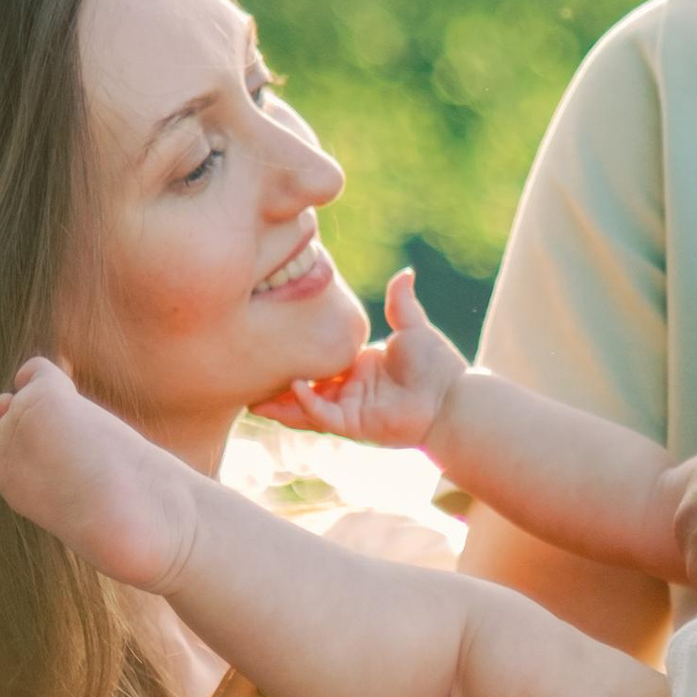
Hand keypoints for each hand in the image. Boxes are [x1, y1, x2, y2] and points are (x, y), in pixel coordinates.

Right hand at [261, 269, 465, 447]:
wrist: (454, 397)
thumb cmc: (437, 366)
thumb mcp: (412, 327)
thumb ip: (400, 303)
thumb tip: (405, 272)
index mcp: (356, 369)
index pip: (315, 364)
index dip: (292, 358)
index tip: (266, 345)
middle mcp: (347, 392)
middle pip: (301, 390)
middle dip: (274, 386)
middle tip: (243, 373)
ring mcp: (349, 410)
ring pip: (304, 408)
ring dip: (280, 403)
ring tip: (250, 396)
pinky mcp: (355, 425)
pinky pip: (324, 415)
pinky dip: (308, 403)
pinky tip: (295, 386)